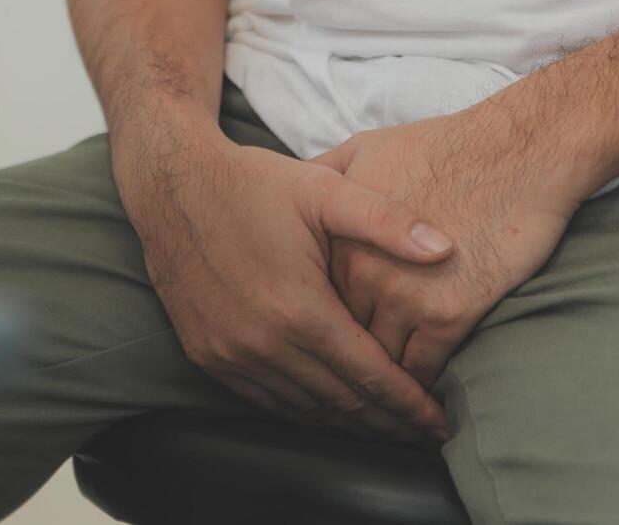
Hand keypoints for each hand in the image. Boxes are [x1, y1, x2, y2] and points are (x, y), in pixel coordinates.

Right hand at [114, 115, 457, 441]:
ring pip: (303, 408)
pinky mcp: (207, 354)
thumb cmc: (253, 183)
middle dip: (387, 423)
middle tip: (423, 435)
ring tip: (384, 427)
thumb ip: (387, 221)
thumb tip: (446, 249)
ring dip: (346, 422)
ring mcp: (231, 354)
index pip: (370, 376)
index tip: (441, 423)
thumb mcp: (324, 190)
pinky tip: (326, 408)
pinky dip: (302, 409)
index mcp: (300, 308)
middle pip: (341, 402)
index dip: (411, 405)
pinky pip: (264, 399)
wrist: (172, 185)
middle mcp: (264, 342)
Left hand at [318, 103, 594, 388]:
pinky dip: (422, 387)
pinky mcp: (449, 314)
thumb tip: (292, 188)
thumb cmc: (444, 147)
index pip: (314, 300)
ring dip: (384, 380)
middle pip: (342, 335)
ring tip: (385, 399)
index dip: (323, 320)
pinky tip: (424, 393)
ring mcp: (404, 295)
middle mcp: (361, 271)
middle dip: (348, 356)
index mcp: (337, 237)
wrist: (518, 152)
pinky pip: (423, 369)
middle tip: (352, 380)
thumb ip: (323, 176)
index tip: (327, 336)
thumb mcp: (364, 148)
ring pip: (380, 360)